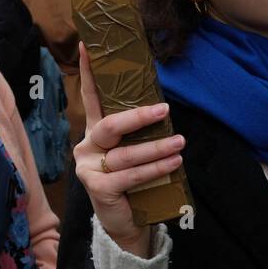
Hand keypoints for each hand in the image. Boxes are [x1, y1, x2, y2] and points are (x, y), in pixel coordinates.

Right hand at [74, 42, 184, 255]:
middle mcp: (87, 146)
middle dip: (139, 116)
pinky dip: (155, 169)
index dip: (88, 72)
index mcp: (94, 132)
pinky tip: (173, 164)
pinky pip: (131, 175)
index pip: (90, 97)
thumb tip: (162, 104)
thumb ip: (136, 132)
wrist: (126, 223)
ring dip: (157, 148)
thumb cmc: (132, 181)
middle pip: (110, 125)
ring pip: (126, 153)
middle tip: (165, 109)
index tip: (88, 46)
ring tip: (180, 142)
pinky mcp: (97, 188)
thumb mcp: (132, 151)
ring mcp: (89, 168)